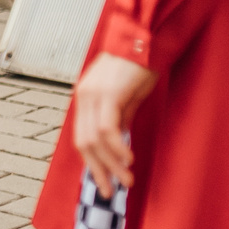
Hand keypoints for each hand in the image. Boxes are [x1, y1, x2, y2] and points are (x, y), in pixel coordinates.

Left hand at [71, 54, 155, 196]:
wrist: (146, 37)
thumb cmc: (139, 63)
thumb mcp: (127, 94)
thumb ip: (121, 115)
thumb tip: (119, 138)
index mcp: (85, 98)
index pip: (82, 138)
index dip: (92, 162)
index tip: (104, 181)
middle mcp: (84, 98)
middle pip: (84, 144)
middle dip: (98, 170)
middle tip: (112, 190)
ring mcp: (94, 96)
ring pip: (94, 141)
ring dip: (111, 164)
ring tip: (126, 180)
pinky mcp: (109, 94)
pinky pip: (108, 129)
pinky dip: (117, 148)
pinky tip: (129, 159)